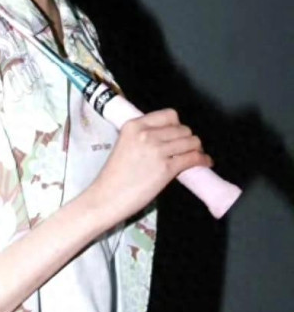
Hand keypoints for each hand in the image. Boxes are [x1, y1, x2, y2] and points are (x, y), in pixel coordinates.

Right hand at [86, 108, 212, 225]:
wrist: (107, 197)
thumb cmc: (113, 176)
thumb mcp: (124, 145)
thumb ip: (142, 136)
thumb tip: (166, 137)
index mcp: (134, 125)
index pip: (169, 115)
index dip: (177, 125)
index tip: (178, 134)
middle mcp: (146, 134)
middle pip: (182, 128)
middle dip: (188, 138)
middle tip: (188, 148)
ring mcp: (157, 150)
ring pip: (192, 141)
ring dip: (197, 148)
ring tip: (196, 155)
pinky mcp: (166, 168)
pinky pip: (193, 158)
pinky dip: (203, 160)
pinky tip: (205, 162)